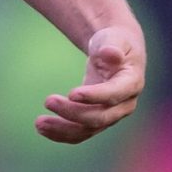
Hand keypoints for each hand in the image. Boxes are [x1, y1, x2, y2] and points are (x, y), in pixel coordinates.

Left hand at [37, 26, 145, 143]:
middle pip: (100, 117)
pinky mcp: (97, 119)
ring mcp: (111, 115)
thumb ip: (111, 46)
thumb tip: (110, 54)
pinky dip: (61, 133)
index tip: (71, 93)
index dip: (95, 96)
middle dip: (73, 112)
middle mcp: (124, 104)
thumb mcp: (114, 38)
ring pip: (88, 130)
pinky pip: (80, 132)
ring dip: (63, 129)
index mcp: (132, 83)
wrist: (115, 52)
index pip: (114, 94)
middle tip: (47, 101)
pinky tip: (42, 129)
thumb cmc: (114, 42)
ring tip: (39, 123)